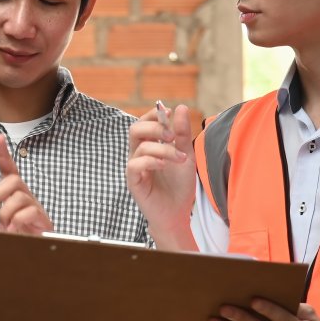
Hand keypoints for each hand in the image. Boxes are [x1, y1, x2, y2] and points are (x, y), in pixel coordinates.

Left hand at [0, 134, 53, 234]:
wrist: (28, 257)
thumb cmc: (10, 240)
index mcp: (12, 195)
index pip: (9, 170)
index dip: (4, 154)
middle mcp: (24, 196)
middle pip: (13, 180)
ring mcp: (34, 207)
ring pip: (19, 196)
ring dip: (6, 212)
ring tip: (4, 226)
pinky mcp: (42, 219)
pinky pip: (29, 212)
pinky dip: (17, 222)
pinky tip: (13, 232)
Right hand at [126, 102, 196, 249]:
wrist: (178, 213)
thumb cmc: (179, 186)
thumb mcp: (186, 155)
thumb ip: (182, 134)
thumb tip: (180, 108)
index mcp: (150, 146)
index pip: (144, 122)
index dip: (154, 114)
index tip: (170, 112)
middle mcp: (139, 154)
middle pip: (135, 129)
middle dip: (155, 127)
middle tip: (172, 136)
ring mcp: (135, 168)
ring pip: (140, 146)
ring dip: (164, 149)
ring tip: (180, 158)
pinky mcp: (133, 182)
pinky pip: (135, 165)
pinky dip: (151, 161)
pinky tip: (165, 165)